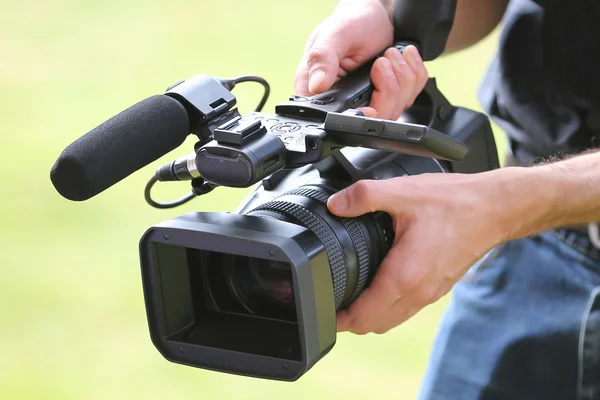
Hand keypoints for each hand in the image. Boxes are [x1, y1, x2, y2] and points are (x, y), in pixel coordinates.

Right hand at [294, 0, 427, 119]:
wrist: (376, 15)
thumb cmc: (352, 22)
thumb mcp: (333, 35)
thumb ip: (322, 59)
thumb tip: (316, 85)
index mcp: (319, 90)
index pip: (335, 119)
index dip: (357, 117)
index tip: (371, 106)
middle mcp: (343, 101)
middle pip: (373, 118)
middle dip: (388, 89)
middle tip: (381, 62)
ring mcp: (369, 101)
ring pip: (396, 109)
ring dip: (402, 77)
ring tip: (390, 54)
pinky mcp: (390, 97)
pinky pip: (411, 96)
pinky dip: (413, 74)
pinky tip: (402, 59)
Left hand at [326, 171, 516, 333]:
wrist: (496, 208)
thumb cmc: (456, 203)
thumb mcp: (404, 192)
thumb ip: (365, 196)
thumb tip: (336, 204)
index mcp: (405, 276)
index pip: (364, 316)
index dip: (339, 319)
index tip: (324, 313)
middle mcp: (418, 291)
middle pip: (376, 324)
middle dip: (351, 322)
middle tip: (332, 306)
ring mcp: (431, 292)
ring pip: (392, 319)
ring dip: (370, 317)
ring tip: (350, 301)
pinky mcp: (439, 286)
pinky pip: (407, 309)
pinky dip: (388, 308)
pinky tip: (380, 288)